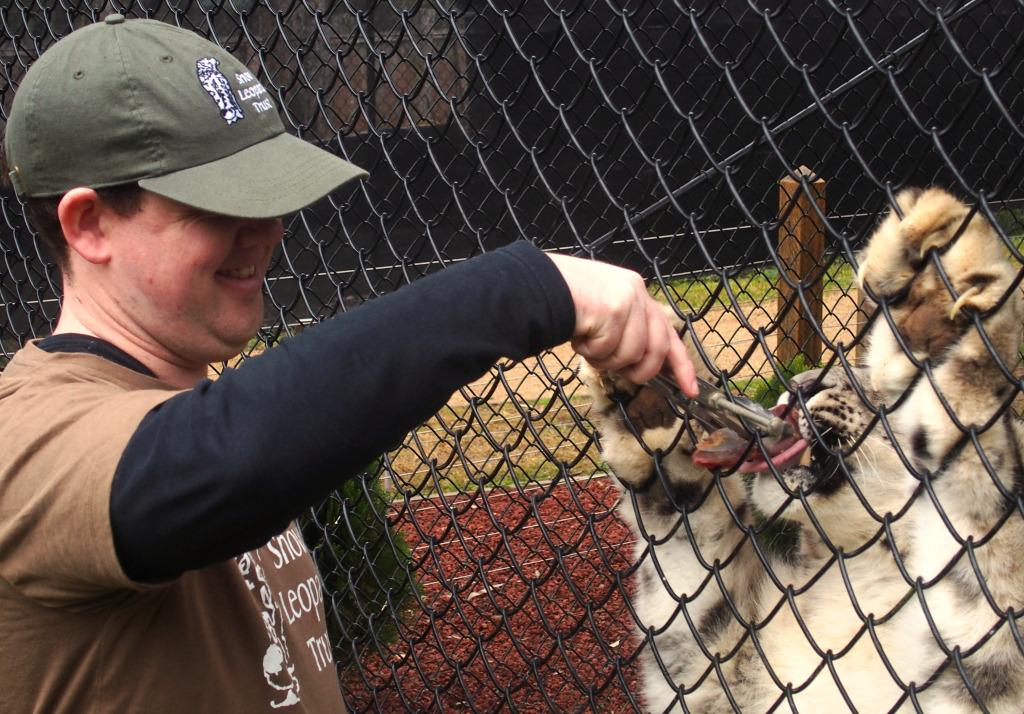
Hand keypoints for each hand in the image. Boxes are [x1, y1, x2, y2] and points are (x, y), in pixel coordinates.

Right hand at [546, 253, 697, 396]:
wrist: (539, 286)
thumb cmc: (564, 302)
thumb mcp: (604, 312)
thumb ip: (627, 330)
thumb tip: (640, 365)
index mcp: (638, 292)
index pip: (670, 333)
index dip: (681, 365)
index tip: (690, 390)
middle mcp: (638, 292)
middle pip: (656, 350)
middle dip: (638, 370)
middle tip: (618, 371)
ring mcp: (628, 300)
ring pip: (632, 354)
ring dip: (606, 360)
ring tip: (589, 344)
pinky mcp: (615, 310)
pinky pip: (609, 350)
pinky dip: (591, 352)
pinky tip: (580, 336)